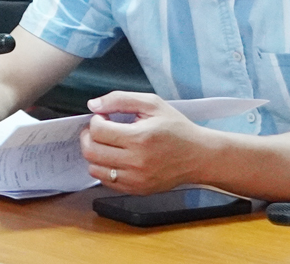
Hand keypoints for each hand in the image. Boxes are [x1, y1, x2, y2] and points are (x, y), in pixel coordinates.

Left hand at [81, 92, 205, 194]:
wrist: (200, 156)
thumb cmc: (177, 128)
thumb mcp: (152, 104)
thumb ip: (120, 99)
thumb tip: (93, 105)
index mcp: (139, 138)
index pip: (97, 131)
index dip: (95, 120)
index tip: (104, 117)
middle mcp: (136, 162)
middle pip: (91, 151)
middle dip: (89, 136)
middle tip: (100, 129)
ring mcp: (137, 179)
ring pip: (95, 169)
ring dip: (94, 153)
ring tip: (106, 144)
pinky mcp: (138, 190)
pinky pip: (107, 182)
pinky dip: (104, 168)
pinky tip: (114, 158)